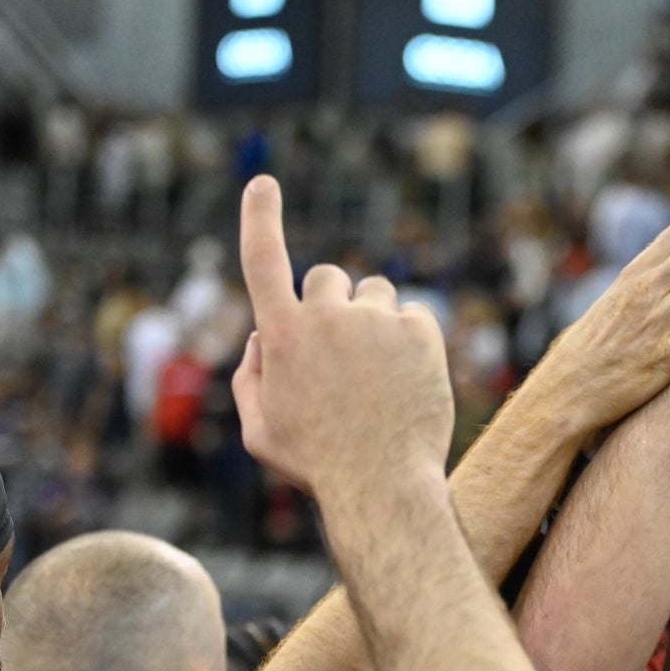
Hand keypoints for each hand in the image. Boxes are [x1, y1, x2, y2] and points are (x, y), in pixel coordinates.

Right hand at [235, 176, 452, 494]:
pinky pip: (413, 315)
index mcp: (281, 335)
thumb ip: (250, 379)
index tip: (263, 183)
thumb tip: (262, 335)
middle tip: (345, 355)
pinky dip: (411, 342)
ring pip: (374, 294)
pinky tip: (408, 383)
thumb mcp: (261, 432)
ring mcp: (375, 320)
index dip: (259, 216)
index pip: (261, 258)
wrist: (383, 487)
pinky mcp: (419, 329)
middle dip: (333, 304)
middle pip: (327, 277)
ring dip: (373, 322)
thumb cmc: (318, 466)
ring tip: (379, 378)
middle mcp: (326, 316)